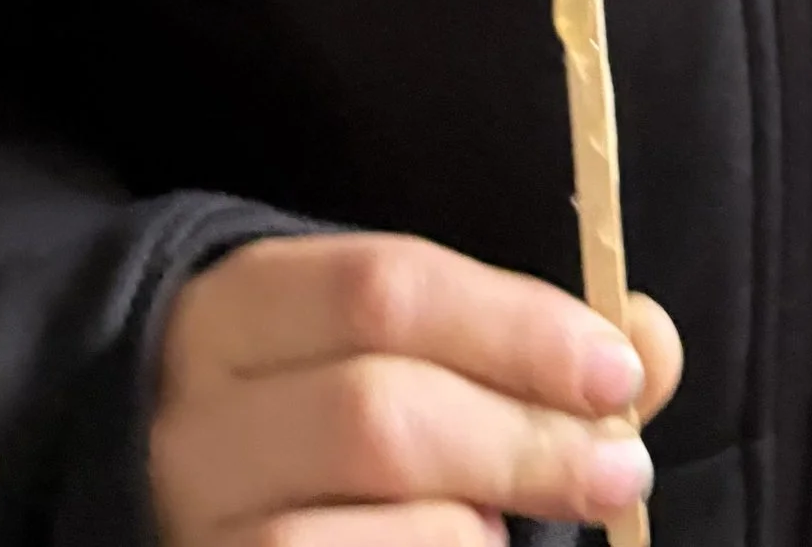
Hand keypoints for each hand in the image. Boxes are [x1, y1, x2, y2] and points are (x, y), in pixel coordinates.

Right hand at [151, 232, 682, 546]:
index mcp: (240, 308)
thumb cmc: (314, 408)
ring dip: (461, 537)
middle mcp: (196, 419)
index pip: (385, 289)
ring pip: (336, 539)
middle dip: (519, 444)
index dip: (515, 329)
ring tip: (506, 534)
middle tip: (620, 473)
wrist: (162, 489)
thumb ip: (518, 341)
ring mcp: (192, 528)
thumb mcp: (392, 345)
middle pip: (374, 416)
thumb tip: (649, 341)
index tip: (616, 372)